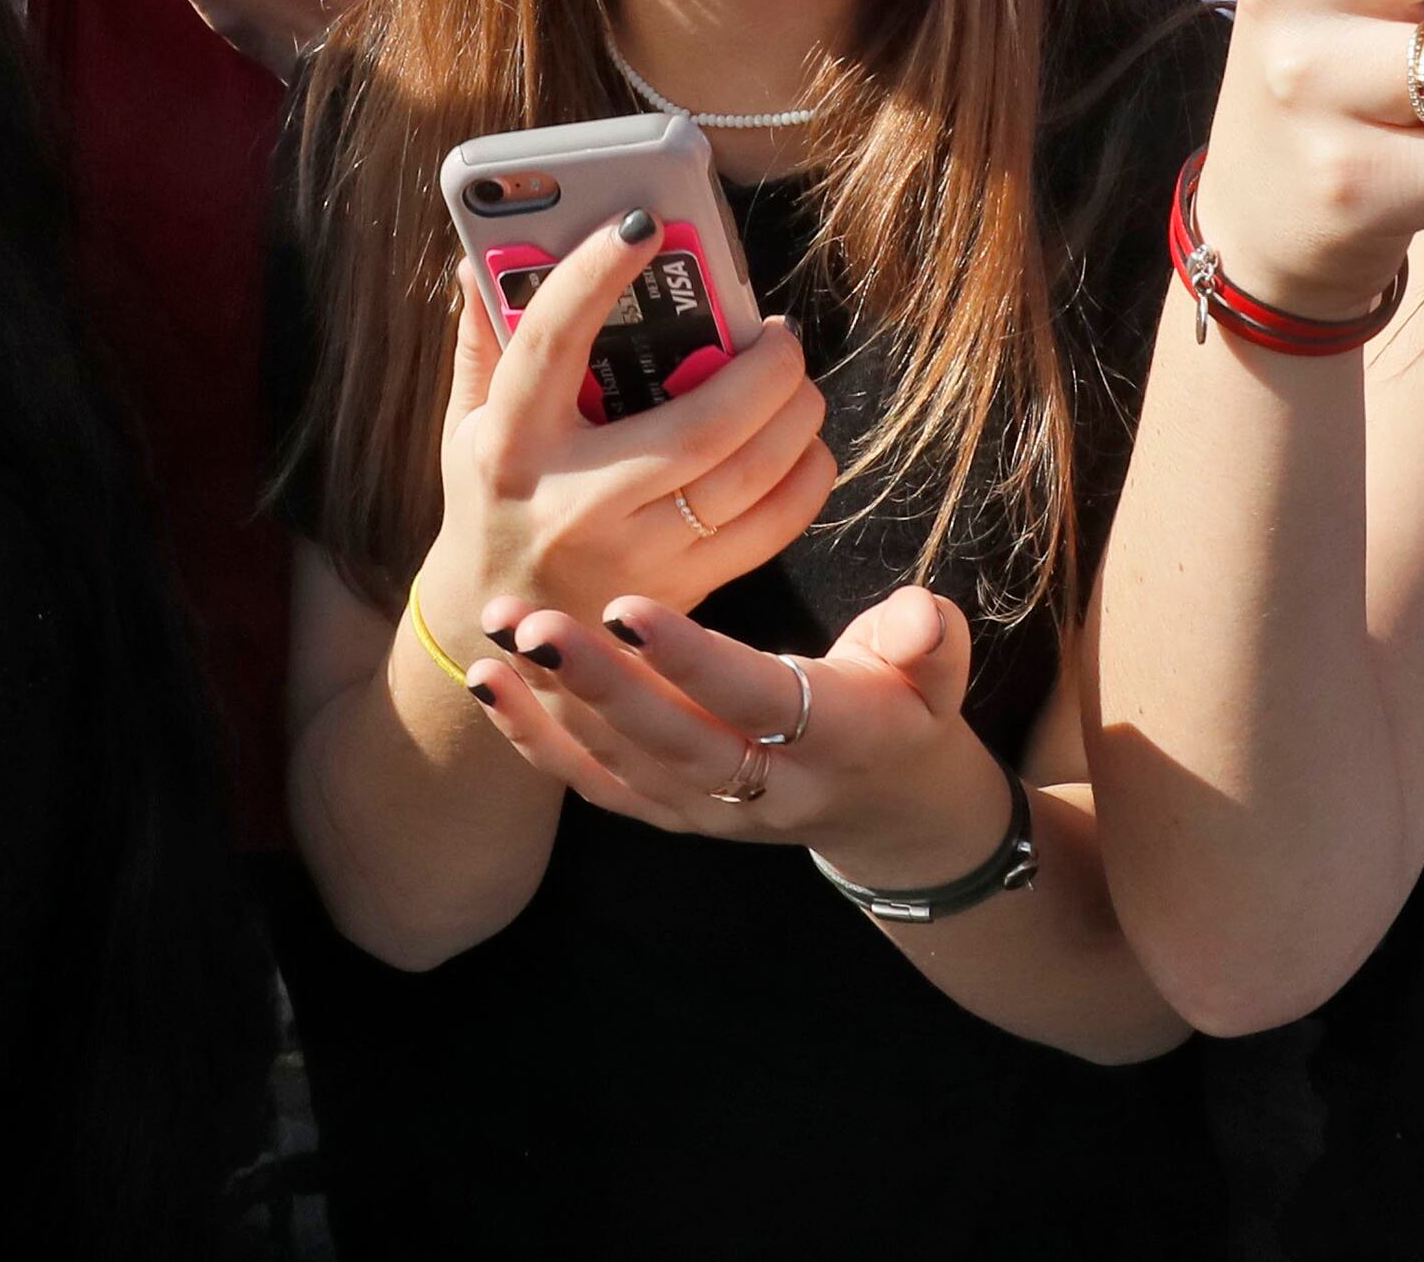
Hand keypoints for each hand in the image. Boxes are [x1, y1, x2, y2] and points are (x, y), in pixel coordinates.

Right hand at [415, 224, 834, 672]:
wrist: (500, 627)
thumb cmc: (491, 499)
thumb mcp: (465, 422)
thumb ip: (484, 340)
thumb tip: (483, 259)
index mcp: (511, 442)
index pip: (551, 342)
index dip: (596, 275)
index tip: (644, 223)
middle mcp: (573, 502)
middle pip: (696, 425)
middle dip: (761, 367)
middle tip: (778, 331)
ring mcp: (634, 555)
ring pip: (746, 475)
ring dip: (793, 414)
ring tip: (795, 380)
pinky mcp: (684, 590)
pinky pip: (772, 526)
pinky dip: (805, 474)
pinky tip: (800, 442)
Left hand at [466, 579, 1021, 884]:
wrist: (888, 810)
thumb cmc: (906, 710)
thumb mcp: (937, 678)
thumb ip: (927, 645)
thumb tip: (925, 613)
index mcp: (838, 742)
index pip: (757, 699)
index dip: (693, 661)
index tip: (629, 607)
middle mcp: (767, 789)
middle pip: (673, 740)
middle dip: (598, 683)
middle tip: (533, 624)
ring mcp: (711, 811)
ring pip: (623, 764)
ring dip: (552, 701)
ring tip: (496, 631)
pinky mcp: (670, 814)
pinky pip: (596, 785)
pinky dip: (536, 740)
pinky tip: (486, 682)